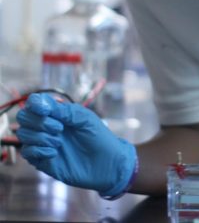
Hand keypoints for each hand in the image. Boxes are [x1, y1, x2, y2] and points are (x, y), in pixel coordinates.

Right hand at [16, 93, 136, 196]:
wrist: (106, 164)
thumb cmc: (99, 137)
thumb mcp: (85, 119)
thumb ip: (64, 111)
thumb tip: (42, 103)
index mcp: (58, 113)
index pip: (34, 103)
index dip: (35, 104)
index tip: (45, 110)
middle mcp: (47, 126)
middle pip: (24, 117)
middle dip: (39, 122)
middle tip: (59, 128)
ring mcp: (43, 143)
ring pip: (23, 134)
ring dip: (40, 137)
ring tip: (59, 142)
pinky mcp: (41, 160)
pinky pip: (27, 152)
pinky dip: (39, 151)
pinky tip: (54, 153)